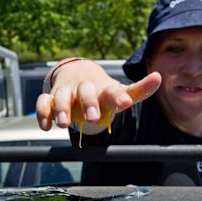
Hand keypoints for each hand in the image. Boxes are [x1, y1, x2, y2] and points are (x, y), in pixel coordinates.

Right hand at [35, 60, 160, 132]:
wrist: (75, 74)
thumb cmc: (100, 89)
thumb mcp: (118, 91)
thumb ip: (138, 90)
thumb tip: (158, 77)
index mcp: (103, 88)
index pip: (113, 90)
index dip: (119, 96)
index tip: (125, 102)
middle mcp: (84, 88)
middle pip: (85, 91)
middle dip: (88, 103)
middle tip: (93, 118)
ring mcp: (66, 92)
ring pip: (62, 96)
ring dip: (62, 109)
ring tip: (64, 124)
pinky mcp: (50, 98)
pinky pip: (43, 102)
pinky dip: (43, 113)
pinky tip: (46, 126)